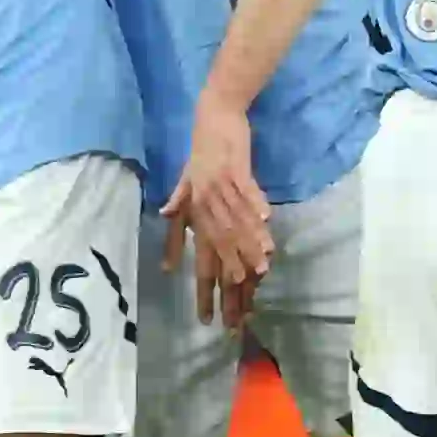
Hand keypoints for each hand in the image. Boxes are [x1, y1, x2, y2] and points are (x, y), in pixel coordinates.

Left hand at [161, 95, 272, 322]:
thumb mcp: (185, 187)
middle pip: (220, 249)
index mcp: (196, 215)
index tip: (210, 320)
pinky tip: (268, 221)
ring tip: (260, 271)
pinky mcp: (236, 169)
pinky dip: (256, 205)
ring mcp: (221, 187)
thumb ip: (179, 217)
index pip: (202, 262)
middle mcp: (207, 206)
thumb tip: (168, 254)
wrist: (213, 116)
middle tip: (239, 312)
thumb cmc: (201, 154)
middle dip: (230, 282)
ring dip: (249, 247)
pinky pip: (247, 191)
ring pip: (236, 224)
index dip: (205, 291)